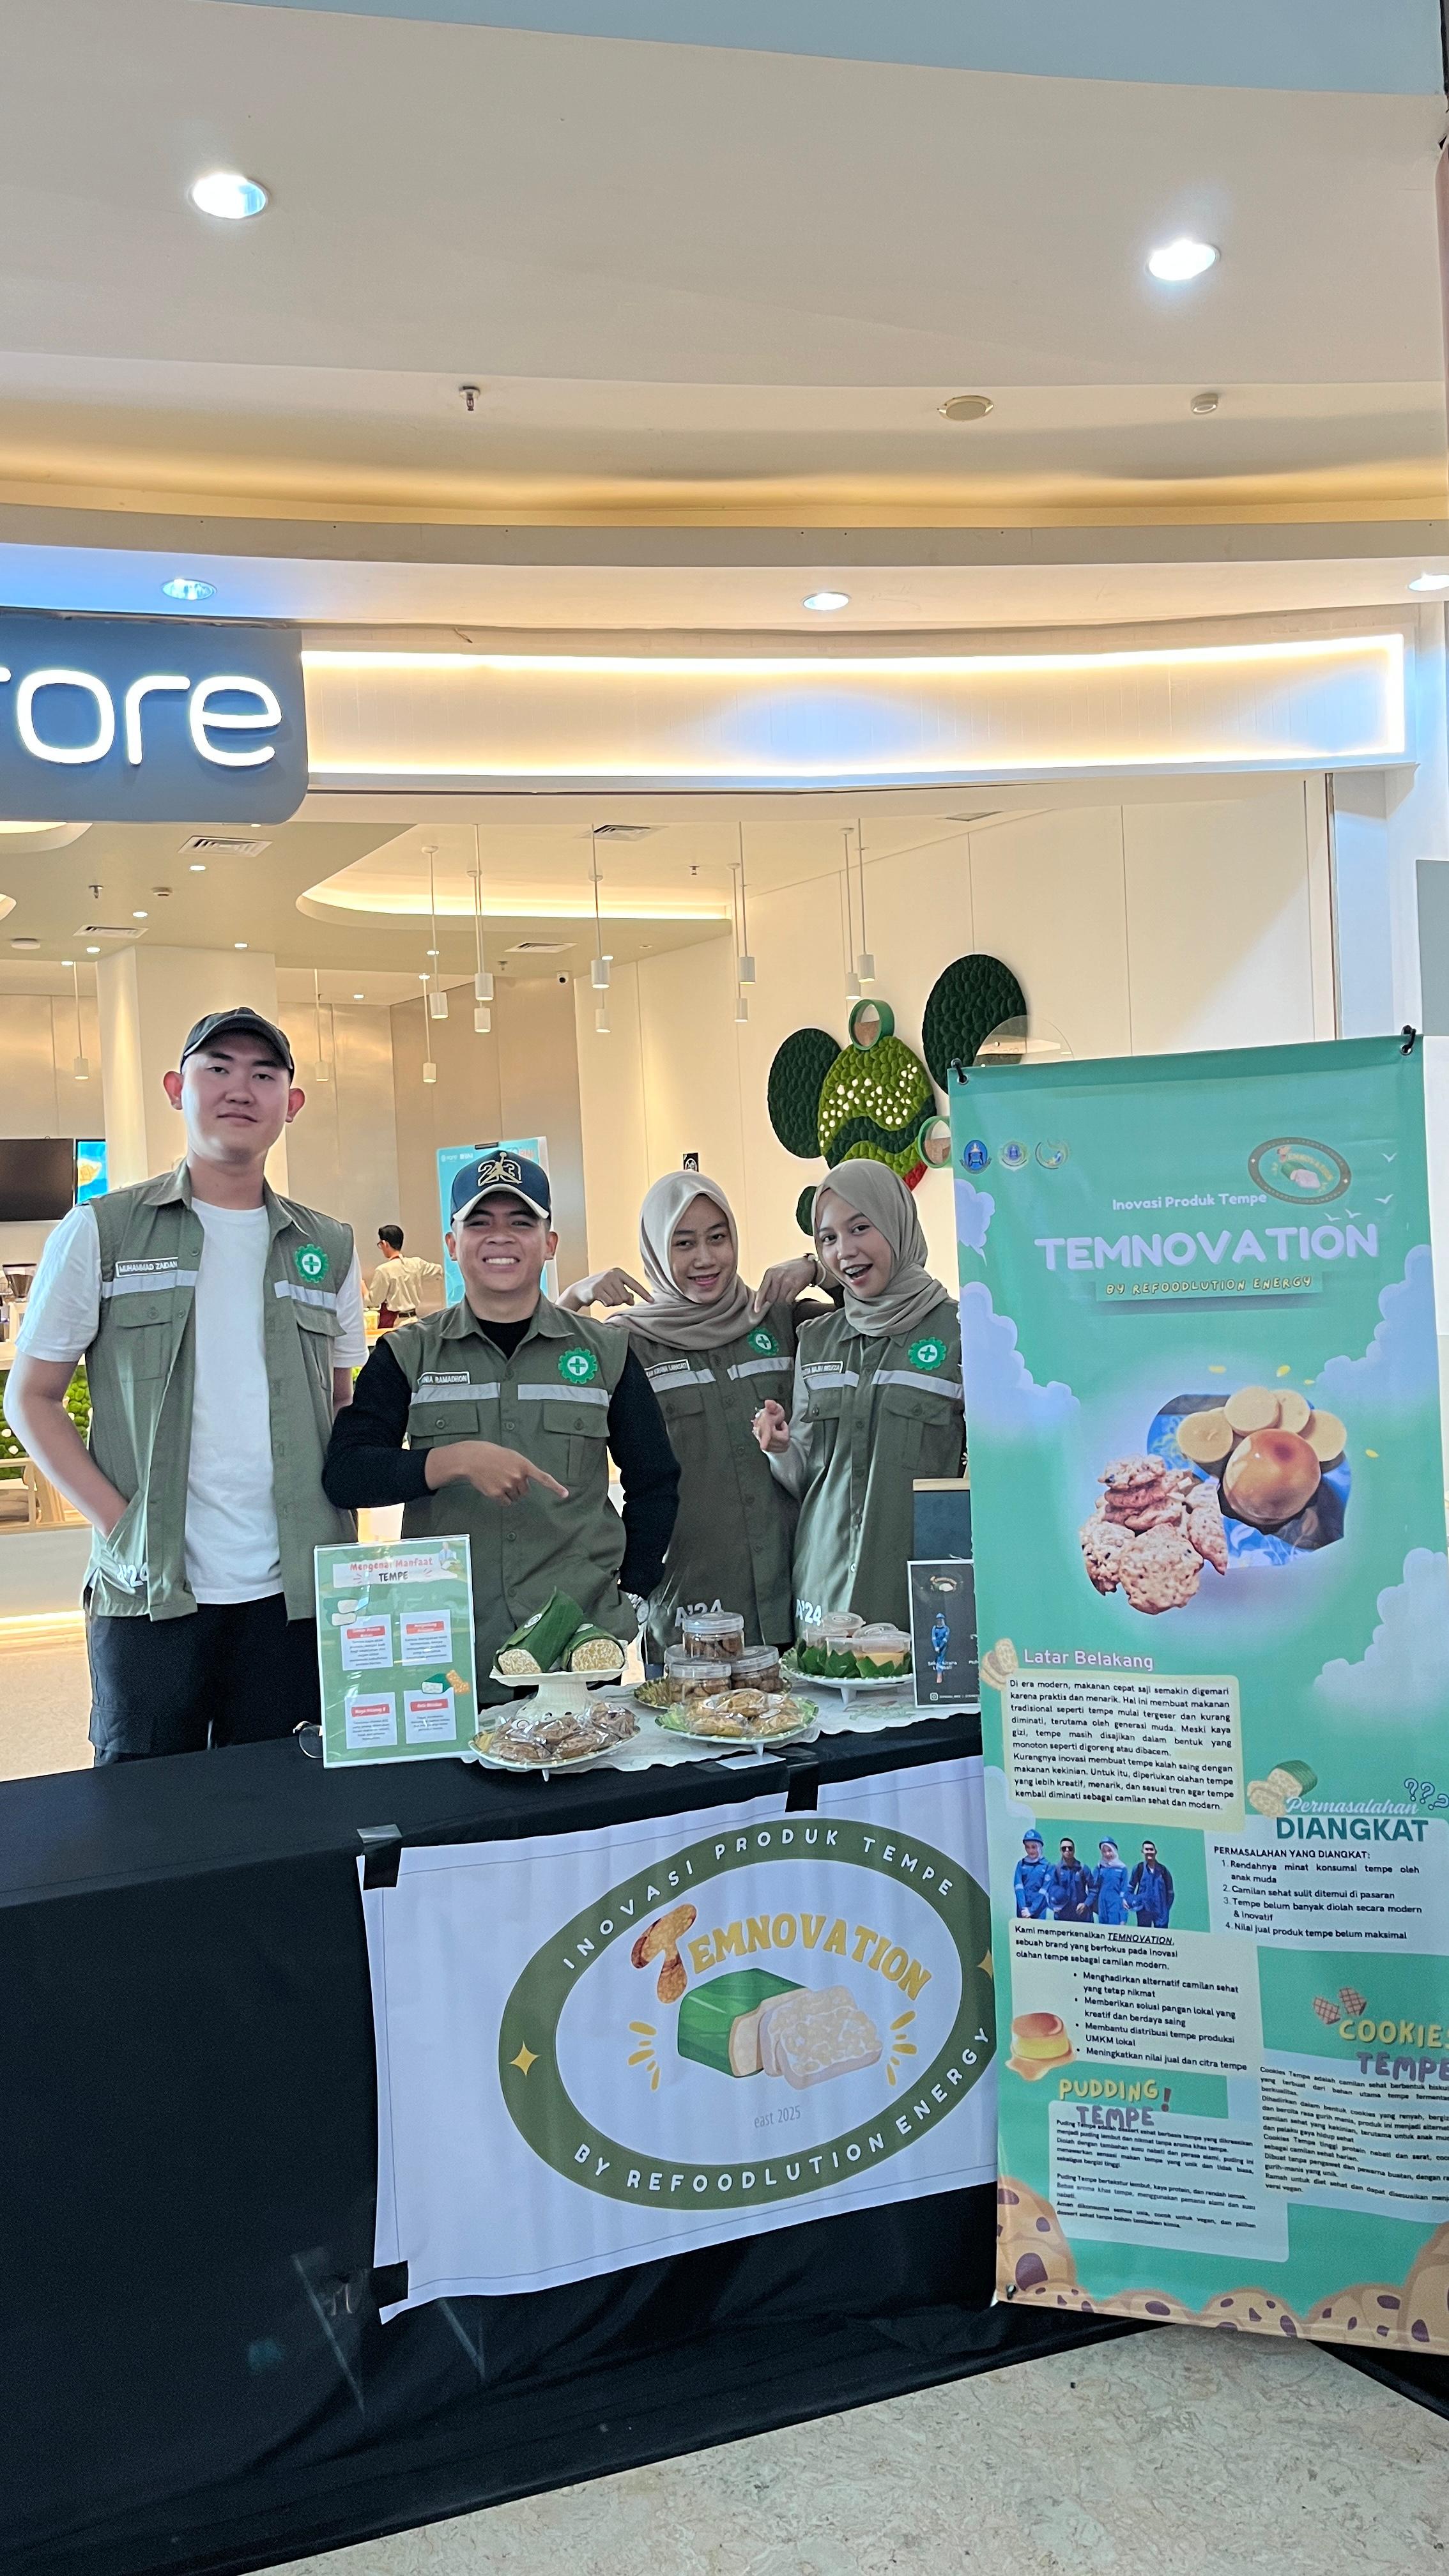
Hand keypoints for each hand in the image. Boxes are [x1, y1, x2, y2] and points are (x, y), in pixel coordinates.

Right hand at [424, 1441, 568, 1502]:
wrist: (472, 1458)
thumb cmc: (492, 1455)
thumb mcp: (511, 1456)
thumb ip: (522, 1468)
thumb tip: (525, 1484)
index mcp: (523, 1464)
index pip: (543, 1478)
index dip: (555, 1487)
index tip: (565, 1495)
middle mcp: (518, 1476)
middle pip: (525, 1491)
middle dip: (518, 1487)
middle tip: (506, 1477)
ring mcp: (508, 1486)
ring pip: (515, 1498)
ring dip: (509, 1492)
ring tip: (498, 1480)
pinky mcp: (497, 1494)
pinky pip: (505, 1503)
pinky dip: (501, 1499)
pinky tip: (493, 1487)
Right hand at [561, 1266, 651, 1311]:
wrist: (580, 1290)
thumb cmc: (601, 1289)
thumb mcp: (615, 1288)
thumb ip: (626, 1293)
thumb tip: (632, 1302)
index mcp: (619, 1272)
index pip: (634, 1284)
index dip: (643, 1294)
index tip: (652, 1301)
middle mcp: (612, 1274)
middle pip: (625, 1296)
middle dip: (619, 1300)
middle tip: (610, 1296)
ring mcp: (604, 1281)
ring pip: (618, 1300)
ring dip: (612, 1302)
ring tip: (605, 1297)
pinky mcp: (597, 1289)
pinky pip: (609, 1302)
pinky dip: (606, 1304)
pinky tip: (600, 1299)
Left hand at [752, 1255, 818, 1313]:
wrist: (807, 1264)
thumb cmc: (789, 1270)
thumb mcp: (776, 1273)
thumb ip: (769, 1285)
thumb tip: (762, 1301)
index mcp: (770, 1273)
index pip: (762, 1291)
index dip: (758, 1302)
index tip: (756, 1310)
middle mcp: (777, 1275)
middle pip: (771, 1298)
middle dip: (775, 1299)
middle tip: (782, 1292)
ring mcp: (787, 1280)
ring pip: (780, 1300)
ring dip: (784, 1299)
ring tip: (788, 1290)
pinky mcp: (796, 1284)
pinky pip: (789, 1300)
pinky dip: (790, 1299)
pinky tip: (793, 1291)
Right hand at [752, 1399, 790, 1455]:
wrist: (765, 1423)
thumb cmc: (771, 1416)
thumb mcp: (774, 1408)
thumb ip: (772, 1406)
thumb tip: (768, 1402)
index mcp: (764, 1425)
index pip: (765, 1434)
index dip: (764, 1440)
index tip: (763, 1446)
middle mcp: (762, 1436)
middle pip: (782, 1438)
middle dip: (784, 1431)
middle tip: (779, 1425)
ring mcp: (765, 1444)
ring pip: (783, 1443)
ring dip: (783, 1436)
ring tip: (778, 1430)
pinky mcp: (769, 1450)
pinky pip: (782, 1448)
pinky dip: (783, 1442)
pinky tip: (778, 1437)